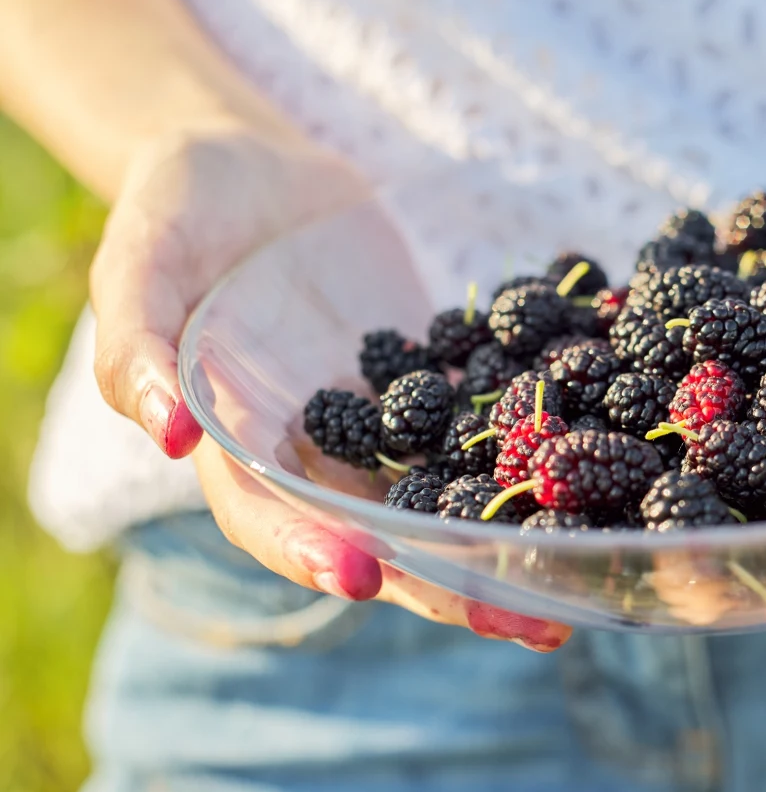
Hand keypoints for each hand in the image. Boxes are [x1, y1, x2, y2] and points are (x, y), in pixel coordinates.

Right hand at [90, 124, 571, 649]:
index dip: (311, 552)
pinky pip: (481, 429)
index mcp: (238, 447)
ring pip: (441, 502)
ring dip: (503, 545)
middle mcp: (316, 456)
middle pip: (379, 538)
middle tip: (525, 623)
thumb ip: (137, 345)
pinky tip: (602, 475)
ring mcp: (380, 428)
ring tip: (574, 577)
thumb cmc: (178, 210)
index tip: (366, 579)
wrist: (257, 168)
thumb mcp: (138, 261)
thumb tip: (170, 434)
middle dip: (447, 585)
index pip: (270, 518)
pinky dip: (532, 457)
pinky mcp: (431, 388)